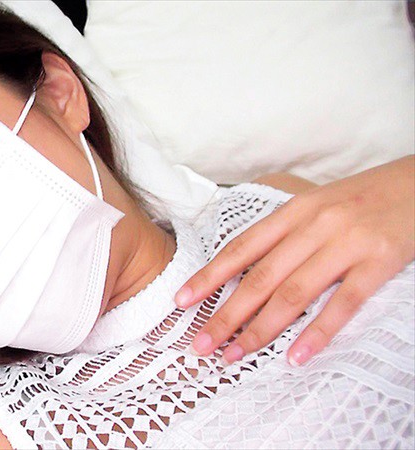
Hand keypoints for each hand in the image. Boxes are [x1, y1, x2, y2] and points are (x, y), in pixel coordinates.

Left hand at [175, 155, 413, 365]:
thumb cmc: (363, 198)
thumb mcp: (316, 206)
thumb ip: (283, 234)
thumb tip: (242, 269)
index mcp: (294, 212)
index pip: (241, 248)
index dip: (209, 277)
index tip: (181, 302)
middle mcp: (314, 226)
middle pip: (260, 278)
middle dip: (225, 315)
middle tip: (200, 345)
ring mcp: (346, 245)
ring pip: (293, 294)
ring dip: (260, 330)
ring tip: (235, 355)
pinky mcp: (379, 262)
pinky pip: (343, 304)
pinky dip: (318, 333)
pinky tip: (297, 356)